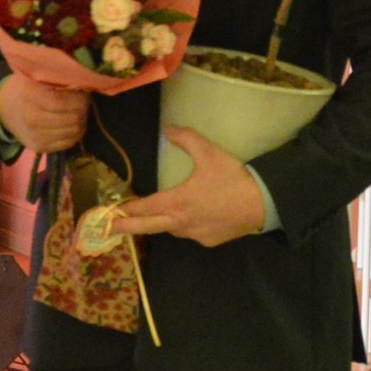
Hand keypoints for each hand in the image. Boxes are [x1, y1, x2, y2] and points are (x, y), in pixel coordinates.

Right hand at [0, 76, 86, 153]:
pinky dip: (76, 133)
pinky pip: (69, 142)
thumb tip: (84, 82)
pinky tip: (71, 123)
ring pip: (74, 132)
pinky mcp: (40, 147)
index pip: (63, 102)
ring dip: (82, 121)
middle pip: (73, 118)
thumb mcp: (38, 76)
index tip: (82, 92)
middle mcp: (31, 118)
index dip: (79, 98)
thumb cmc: (28, 88)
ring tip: (77, 112)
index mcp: (30, 95)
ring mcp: (35, 135)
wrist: (7, 109)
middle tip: (83, 102)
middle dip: (83, 109)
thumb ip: (58, 77)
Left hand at [113, 128, 265, 246]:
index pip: (144, 207)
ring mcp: (195, 234)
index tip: (112, 211)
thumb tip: (168, 129)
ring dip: (162, 223)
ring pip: (171, 230)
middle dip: (126, 227)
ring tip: (158, 216)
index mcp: (177, 201)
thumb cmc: (232, 178)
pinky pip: (192, 234)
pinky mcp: (209, 241)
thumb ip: (186, 139)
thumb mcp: (209, 153)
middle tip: (107, 229)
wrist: (263, 203)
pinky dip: (187, 227)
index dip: (127, 208)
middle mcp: (181, 222)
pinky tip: (195, 217)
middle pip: (147, 226)